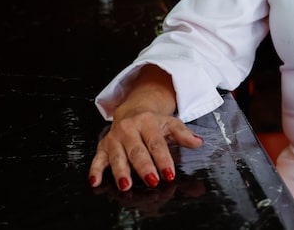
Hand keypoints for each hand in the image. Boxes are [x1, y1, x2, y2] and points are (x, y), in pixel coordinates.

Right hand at [88, 65, 204, 190]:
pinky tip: (95, 181)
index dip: (163, 159)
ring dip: (120, 171)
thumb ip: (184, 134)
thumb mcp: (171, 123)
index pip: (156, 143)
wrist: (132, 109)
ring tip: (126, 185)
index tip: (169, 174)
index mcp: (147, 122)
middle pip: (137, 150)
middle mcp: (129, 129)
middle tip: (152, 181)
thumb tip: (198, 142)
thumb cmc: (153, 121)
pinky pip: (97, 158)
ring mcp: (115, 138)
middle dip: (144, 167)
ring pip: (117, 156)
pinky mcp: (103, 146)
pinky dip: (95, 170)